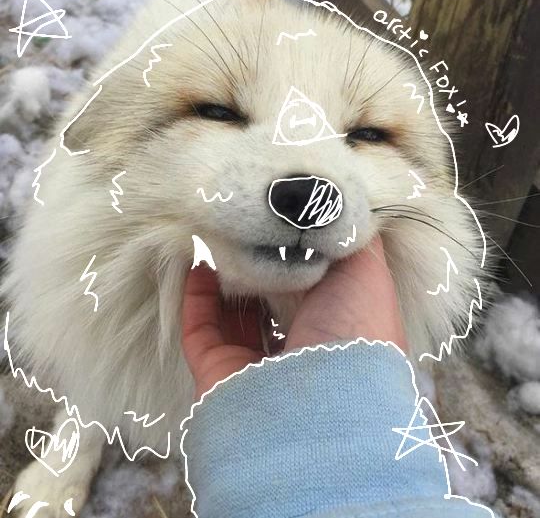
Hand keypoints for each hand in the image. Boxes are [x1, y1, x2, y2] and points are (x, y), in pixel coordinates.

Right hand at [181, 235, 405, 397]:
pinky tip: (198, 262)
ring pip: (232, 314)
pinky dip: (195, 296)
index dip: (295, 252)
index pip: (310, 283)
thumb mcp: (369, 273)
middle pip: (269, 298)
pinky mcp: (218, 370)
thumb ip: (353, 241)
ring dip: (223, 277)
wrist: (325, 400)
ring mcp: (254, 361)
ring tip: (214, 236)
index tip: (278, 219)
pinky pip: (199, 328)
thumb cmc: (355, 330)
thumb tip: (338, 210)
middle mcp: (296, 346)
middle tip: (241, 226)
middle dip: (257, 264)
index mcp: (333, 326)